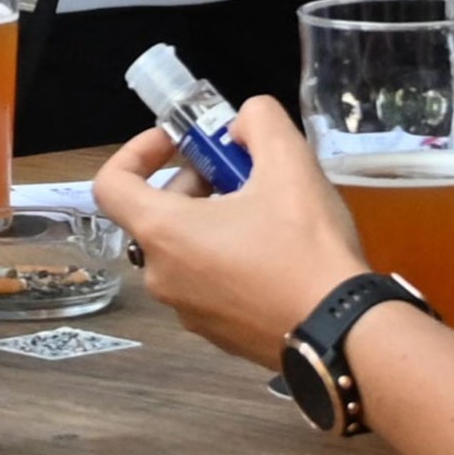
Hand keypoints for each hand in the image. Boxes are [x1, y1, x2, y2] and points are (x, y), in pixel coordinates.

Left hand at [93, 98, 372, 367]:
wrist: (342, 332)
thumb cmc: (305, 247)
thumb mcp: (289, 161)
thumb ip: (259, 120)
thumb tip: (242, 123)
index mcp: (163, 233)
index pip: (110, 184)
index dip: (137, 150)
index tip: (178, 141)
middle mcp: (162, 277)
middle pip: (154, 215)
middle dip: (193, 182)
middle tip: (240, 171)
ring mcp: (187, 311)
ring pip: (182, 250)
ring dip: (211, 219)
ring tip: (265, 210)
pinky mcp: (216, 334)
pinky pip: (205, 283)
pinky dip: (225, 257)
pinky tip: (275, 253)